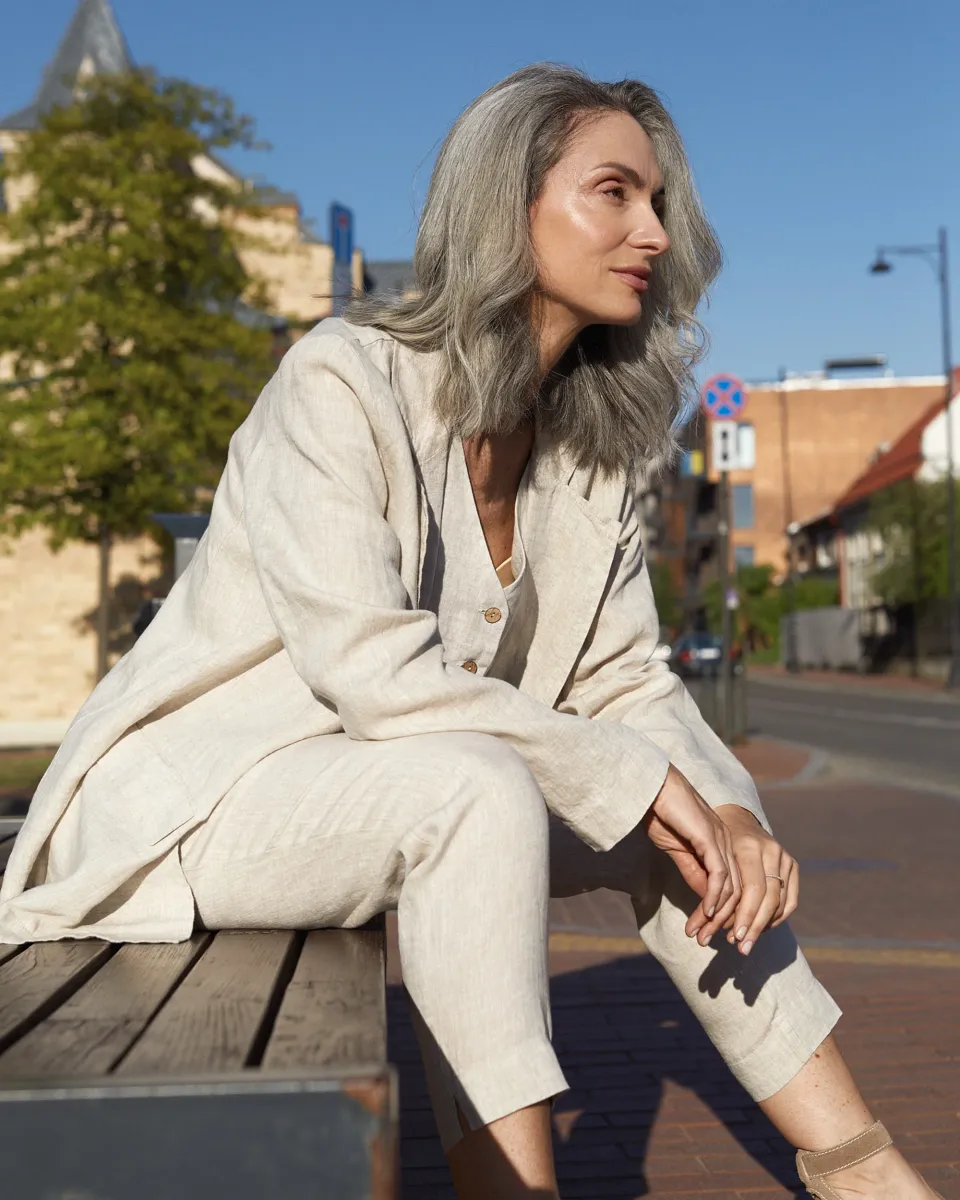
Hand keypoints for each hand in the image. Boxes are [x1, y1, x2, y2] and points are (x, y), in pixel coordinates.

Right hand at [643, 766, 741, 945]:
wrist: (650, 785)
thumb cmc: (660, 812)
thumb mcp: (677, 849)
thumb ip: (694, 871)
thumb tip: (705, 900)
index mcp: (722, 842)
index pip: (732, 885)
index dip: (722, 912)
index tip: (707, 933)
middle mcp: (727, 841)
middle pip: (736, 890)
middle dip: (722, 920)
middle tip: (705, 942)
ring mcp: (721, 838)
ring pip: (731, 887)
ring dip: (717, 915)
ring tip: (703, 934)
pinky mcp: (710, 837)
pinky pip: (719, 875)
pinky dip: (713, 897)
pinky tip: (705, 913)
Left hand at [707, 804, 799, 955]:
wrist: (735, 818)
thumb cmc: (713, 840)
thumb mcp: (707, 855)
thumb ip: (710, 882)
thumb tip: (707, 920)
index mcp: (749, 846)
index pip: (753, 890)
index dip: (745, 916)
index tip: (733, 938)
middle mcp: (772, 851)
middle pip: (768, 899)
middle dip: (754, 927)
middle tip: (741, 949)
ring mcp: (785, 857)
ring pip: (781, 902)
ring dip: (764, 927)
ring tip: (747, 943)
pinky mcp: (792, 866)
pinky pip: (789, 901)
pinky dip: (776, 918)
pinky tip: (760, 929)